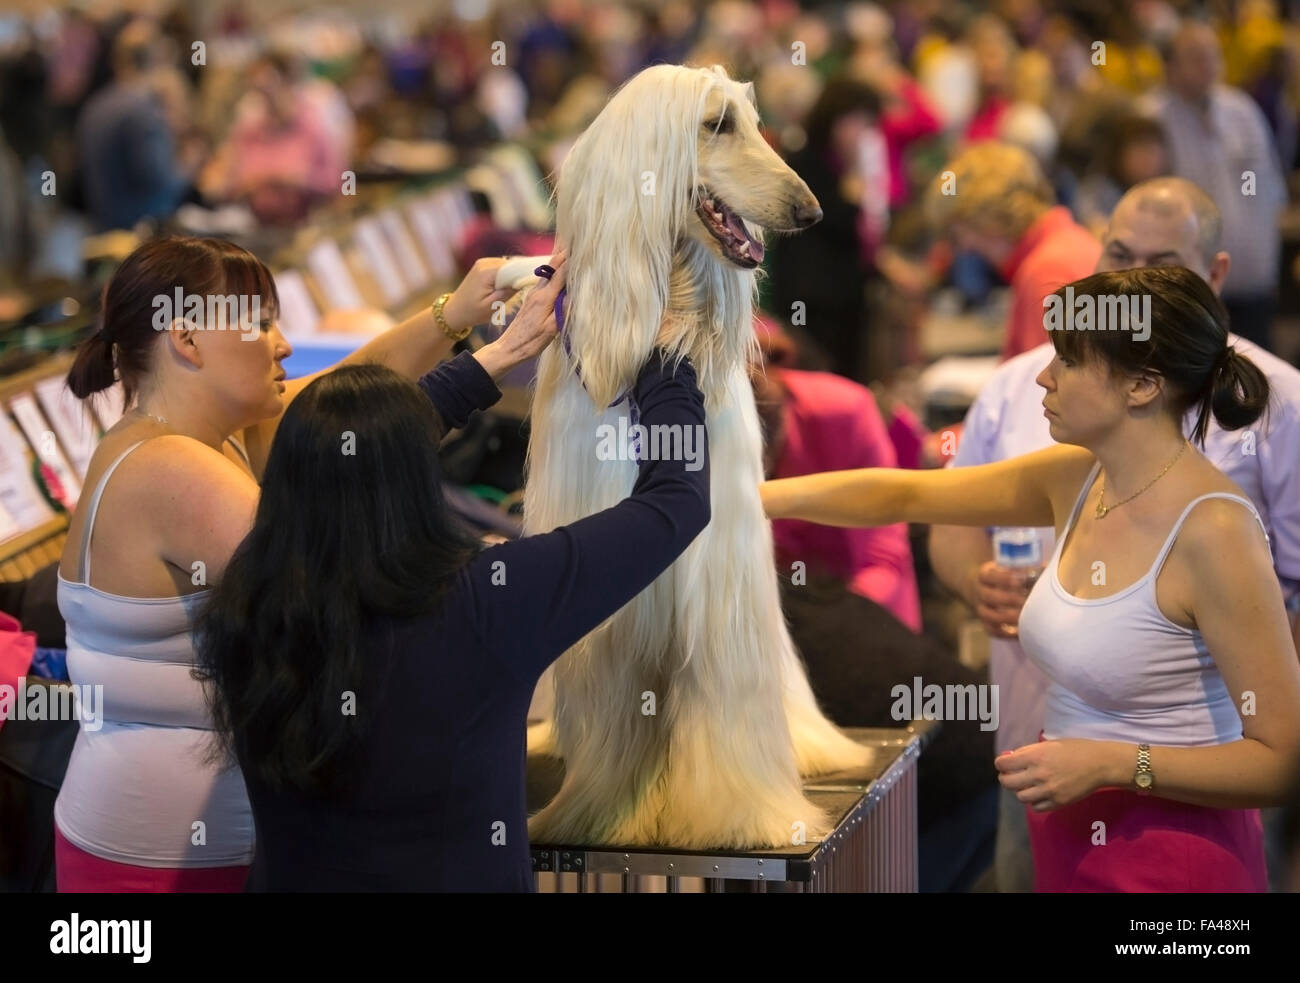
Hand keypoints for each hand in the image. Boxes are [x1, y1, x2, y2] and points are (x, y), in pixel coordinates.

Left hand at [442, 257, 518, 335]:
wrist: (455, 311)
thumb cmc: (473, 312)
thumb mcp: (492, 306)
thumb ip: (508, 292)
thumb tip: (524, 280)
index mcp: (486, 273)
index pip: (513, 267)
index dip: (525, 274)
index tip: (534, 283)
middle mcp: (485, 263)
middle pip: (512, 265)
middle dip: (519, 275)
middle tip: (524, 290)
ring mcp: (483, 262)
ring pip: (508, 265)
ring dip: (513, 275)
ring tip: (514, 290)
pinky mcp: (484, 265)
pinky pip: (501, 267)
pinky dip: (506, 275)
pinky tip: (506, 286)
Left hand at [472, 251, 566, 379]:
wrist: (509, 348)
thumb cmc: (531, 342)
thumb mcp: (551, 329)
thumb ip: (562, 311)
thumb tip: (574, 294)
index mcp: (544, 297)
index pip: (561, 273)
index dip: (571, 260)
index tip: (581, 248)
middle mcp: (538, 292)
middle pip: (554, 267)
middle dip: (565, 254)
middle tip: (575, 240)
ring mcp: (534, 294)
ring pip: (549, 272)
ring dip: (559, 261)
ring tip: (569, 249)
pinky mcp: (532, 299)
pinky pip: (545, 280)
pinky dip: (554, 271)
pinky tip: (558, 269)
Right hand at [972, 561, 1035, 638]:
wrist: (982, 587)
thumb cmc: (1004, 575)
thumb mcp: (1007, 567)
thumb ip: (1023, 568)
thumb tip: (1049, 569)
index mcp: (984, 575)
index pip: (989, 576)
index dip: (1004, 579)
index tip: (1021, 580)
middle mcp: (979, 592)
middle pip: (989, 597)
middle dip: (1009, 599)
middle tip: (1027, 601)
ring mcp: (981, 609)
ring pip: (989, 616)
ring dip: (1008, 618)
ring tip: (1027, 618)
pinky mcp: (985, 623)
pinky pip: (992, 631)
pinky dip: (1006, 634)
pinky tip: (1022, 632)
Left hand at [995, 739, 1117, 811]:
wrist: (1100, 764)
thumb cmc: (1074, 749)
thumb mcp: (1048, 744)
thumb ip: (1027, 752)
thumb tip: (1008, 758)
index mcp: (1035, 756)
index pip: (1004, 764)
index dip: (1000, 763)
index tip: (1003, 763)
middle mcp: (1039, 774)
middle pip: (1007, 783)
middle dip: (1005, 778)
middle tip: (1010, 775)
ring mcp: (1048, 790)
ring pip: (1020, 796)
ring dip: (1020, 790)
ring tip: (1027, 784)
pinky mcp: (1058, 802)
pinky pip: (1035, 807)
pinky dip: (1034, 801)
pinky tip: (1039, 793)